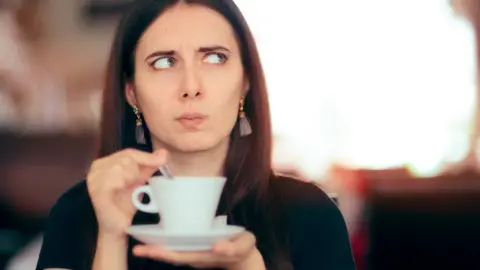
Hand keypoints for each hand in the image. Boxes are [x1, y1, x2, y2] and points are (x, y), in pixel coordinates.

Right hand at [87, 148, 166, 238]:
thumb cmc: (125, 203)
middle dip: (137, 170)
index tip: (163, 159)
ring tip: (128, 188)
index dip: (147, 156)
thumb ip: (149, 166)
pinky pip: (114, 180)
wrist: (117, 226)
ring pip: (120, 167)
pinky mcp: (96, 191)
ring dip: (130, 178)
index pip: (128, 152)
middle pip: (125, 158)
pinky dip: (123, 184)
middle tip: (136, 183)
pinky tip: (122, 190)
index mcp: (105, 162)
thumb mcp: (139, 180)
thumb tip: (163, 152)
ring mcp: (94, 179)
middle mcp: (96, 167)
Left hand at [133, 231, 264, 269]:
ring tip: (140, 242)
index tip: (151, 250)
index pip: (180, 255)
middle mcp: (196, 257)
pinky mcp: (195, 249)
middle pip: (172, 256)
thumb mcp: (243, 246)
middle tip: (137, 248)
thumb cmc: (244, 249)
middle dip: (154, 252)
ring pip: (173, 253)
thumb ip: (232, 248)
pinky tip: (156, 237)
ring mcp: (195, 254)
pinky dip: (165, 244)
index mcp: (205, 256)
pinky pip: (177, 248)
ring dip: (157, 249)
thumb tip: (217, 247)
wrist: (246, 258)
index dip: (165, 253)